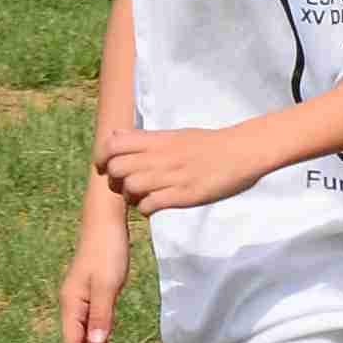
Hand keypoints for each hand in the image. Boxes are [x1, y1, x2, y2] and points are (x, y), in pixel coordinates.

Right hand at [58, 230, 130, 342]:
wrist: (106, 222)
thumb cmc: (107, 250)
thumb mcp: (107, 284)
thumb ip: (102, 314)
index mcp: (71, 303)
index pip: (73, 342)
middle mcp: (73, 305)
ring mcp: (82, 302)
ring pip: (88, 338)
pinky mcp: (93, 297)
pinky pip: (95, 327)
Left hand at [98, 120, 266, 215]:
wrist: (241, 151)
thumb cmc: (208, 143)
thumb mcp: (174, 134)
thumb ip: (145, 138)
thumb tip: (116, 135)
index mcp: (158, 139)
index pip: (113, 143)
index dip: (101, 157)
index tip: (103, 167)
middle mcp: (160, 156)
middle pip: (117, 167)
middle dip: (113, 179)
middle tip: (122, 185)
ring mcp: (171, 175)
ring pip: (130, 187)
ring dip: (130, 196)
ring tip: (140, 197)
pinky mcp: (183, 195)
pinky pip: (150, 204)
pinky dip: (146, 208)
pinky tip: (154, 206)